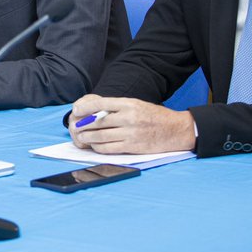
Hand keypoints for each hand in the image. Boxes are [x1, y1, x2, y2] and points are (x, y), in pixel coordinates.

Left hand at [68, 95, 195, 153]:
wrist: (176, 130)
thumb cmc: (154, 116)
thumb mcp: (137, 105)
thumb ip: (118, 108)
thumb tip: (94, 112)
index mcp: (129, 104)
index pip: (100, 104)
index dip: (85, 108)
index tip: (76, 111)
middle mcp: (128, 117)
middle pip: (98, 122)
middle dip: (83, 125)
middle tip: (75, 127)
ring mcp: (130, 133)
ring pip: (101, 136)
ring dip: (88, 138)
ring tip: (81, 137)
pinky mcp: (133, 147)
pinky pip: (109, 148)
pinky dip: (98, 148)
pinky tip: (94, 146)